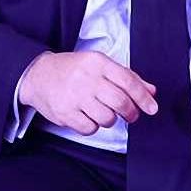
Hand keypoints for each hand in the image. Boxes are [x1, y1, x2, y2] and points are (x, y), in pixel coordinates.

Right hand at [18, 51, 157, 135]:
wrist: (38, 74)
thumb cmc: (74, 69)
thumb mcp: (100, 65)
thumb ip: (127, 77)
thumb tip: (151, 91)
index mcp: (98, 63)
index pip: (128, 81)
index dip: (143, 97)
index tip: (152, 108)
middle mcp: (86, 78)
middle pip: (120, 102)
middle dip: (131, 113)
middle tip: (131, 115)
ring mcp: (74, 96)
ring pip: (107, 118)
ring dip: (110, 119)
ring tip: (103, 111)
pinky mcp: (64, 113)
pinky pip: (90, 128)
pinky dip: (93, 126)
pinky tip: (88, 116)